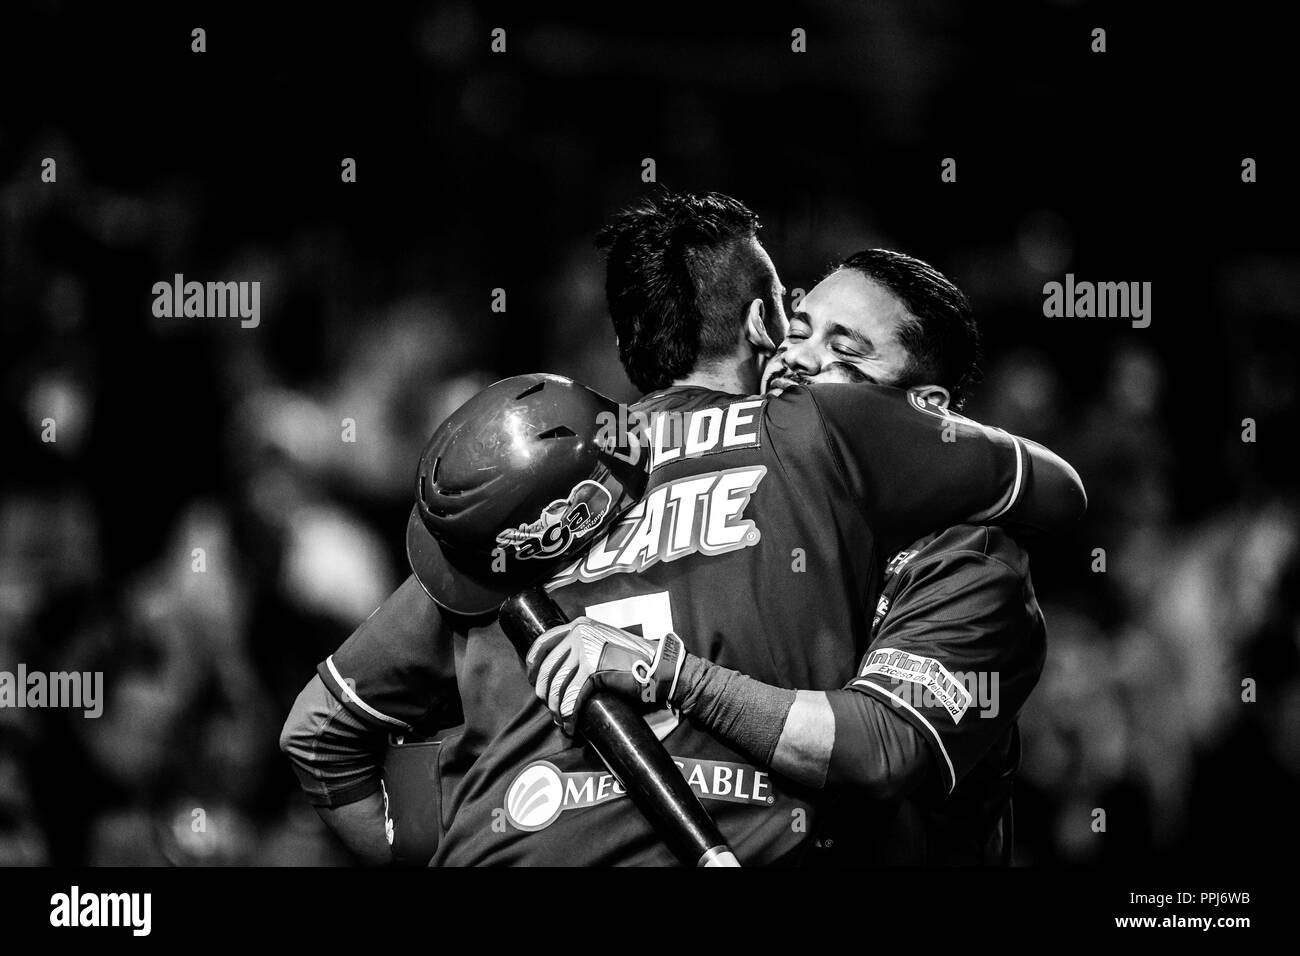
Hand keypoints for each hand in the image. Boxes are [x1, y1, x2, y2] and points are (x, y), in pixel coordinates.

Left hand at [525, 617, 684, 734]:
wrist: (660, 667)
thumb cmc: (635, 660)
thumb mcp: (603, 642)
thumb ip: (583, 647)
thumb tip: (559, 670)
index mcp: (579, 625)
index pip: (543, 643)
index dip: (533, 665)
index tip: (533, 681)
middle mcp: (580, 633)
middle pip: (546, 669)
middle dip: (545, 694)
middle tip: (552, 709)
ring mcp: (586, 650)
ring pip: (557, 687)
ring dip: (557, 709)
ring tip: (563, 721)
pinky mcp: (593, 669)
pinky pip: (572, 699)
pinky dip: (570, 716)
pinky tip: (572, 725)